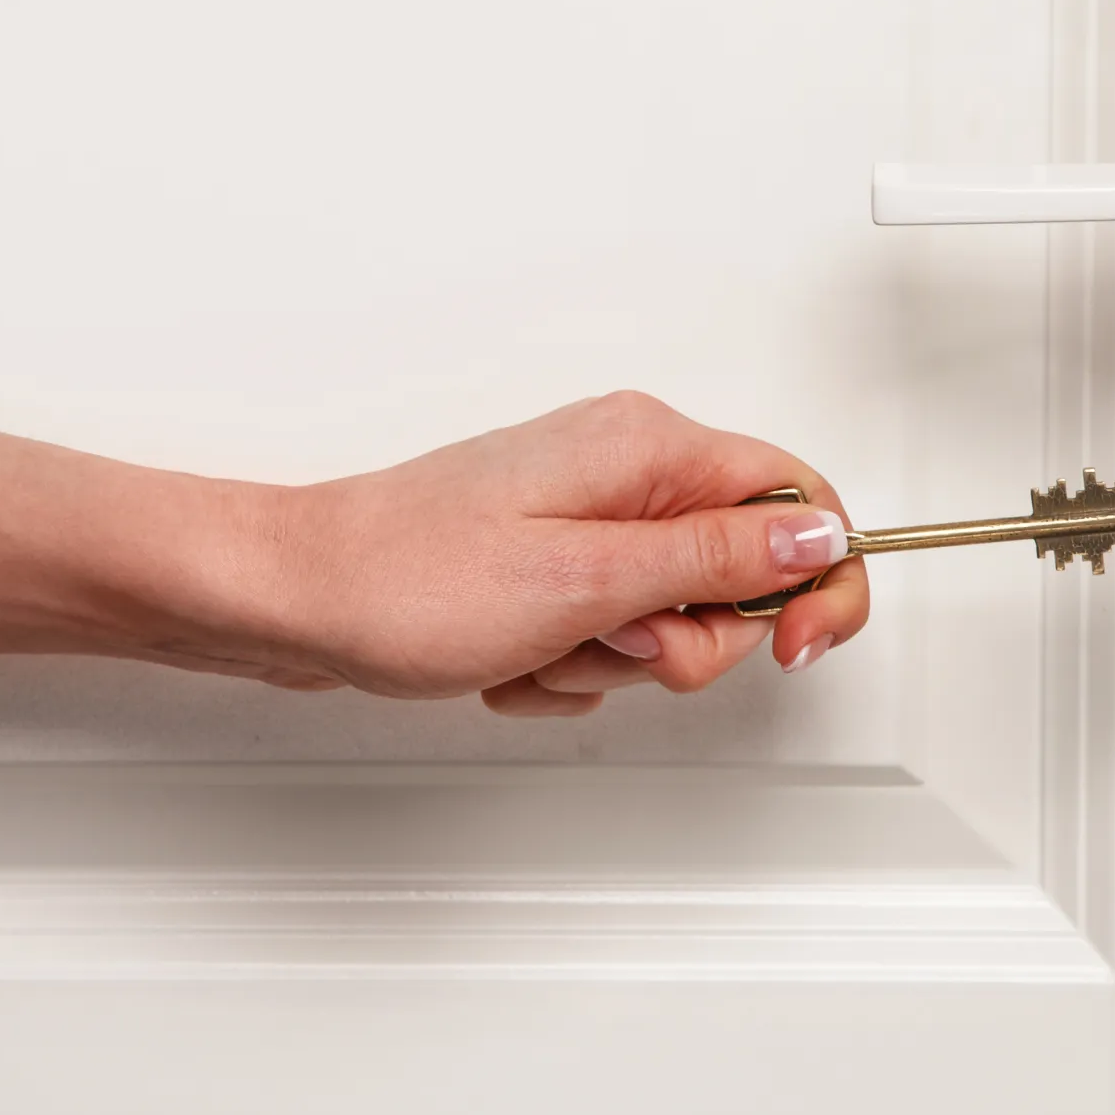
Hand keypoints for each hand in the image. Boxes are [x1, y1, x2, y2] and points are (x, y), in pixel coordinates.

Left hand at [176, 392, 870, 714]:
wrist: (295, 599)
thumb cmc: (407, 578)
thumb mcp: (587, 578)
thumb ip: (716, 557)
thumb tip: (818, 535)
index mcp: (647, 448)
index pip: (798, 499)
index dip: (815, 580)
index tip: (788, 646)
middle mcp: (625, 473)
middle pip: (737, 576)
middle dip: (683, 639)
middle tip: (614, 640)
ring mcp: (588, 521)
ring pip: (671, 621)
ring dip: (612, 661)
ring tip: (539, 643)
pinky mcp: (554, 565)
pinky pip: (608, 638)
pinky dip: (567, 666)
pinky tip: (511, 657)